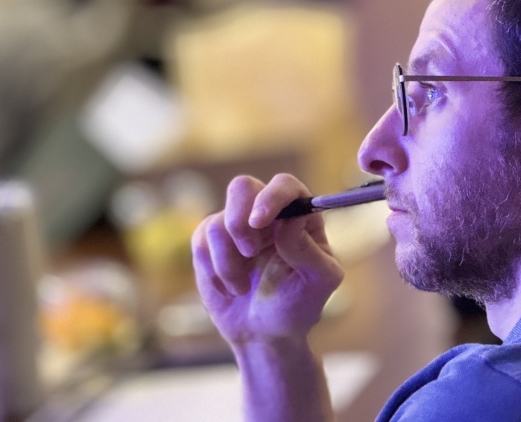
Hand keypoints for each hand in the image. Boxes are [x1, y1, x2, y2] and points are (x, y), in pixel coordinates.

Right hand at [192, 174, 344, 344]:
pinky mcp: (210, 241)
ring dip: (229, 263)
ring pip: (218, 222)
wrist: (263, 334)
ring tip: (243, 286)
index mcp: (299, 215)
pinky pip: (201, 242)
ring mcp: (236, 225)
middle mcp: (267, 213)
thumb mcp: (319, 282)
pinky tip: (230, 288)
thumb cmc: (298, 305)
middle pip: (243, 187)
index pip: (285, 186)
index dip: (271, 196)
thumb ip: (309, 250)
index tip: (260, 220)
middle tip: (249, 252)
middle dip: (239, 221)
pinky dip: (215, 271)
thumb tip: (290, 221)